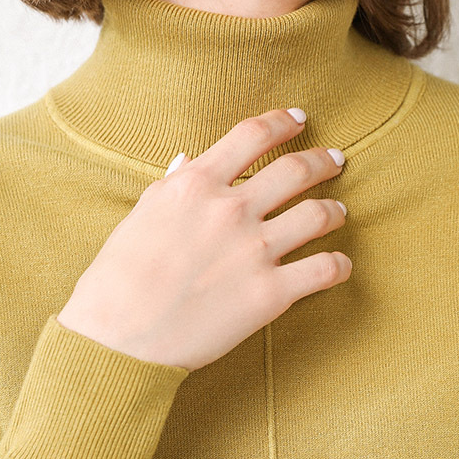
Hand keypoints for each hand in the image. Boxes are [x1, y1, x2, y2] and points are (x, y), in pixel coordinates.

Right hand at [57, 108, 350, 370]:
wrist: (117, 338)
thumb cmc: (118, 278)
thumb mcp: (142, 215)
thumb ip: (173, 185)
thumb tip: (189, 160)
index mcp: (197, 185)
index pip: (253, 135)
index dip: (283, 121)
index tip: (300, 120)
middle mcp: (231, 209)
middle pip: (296, 169)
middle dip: (322, 160)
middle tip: (335, 160)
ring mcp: (254, 250)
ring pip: (319, 214)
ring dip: (335, 210)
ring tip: (338, 211)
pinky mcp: (270, 293)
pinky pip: (325, 269)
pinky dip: (340, 265)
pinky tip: (341, 265)